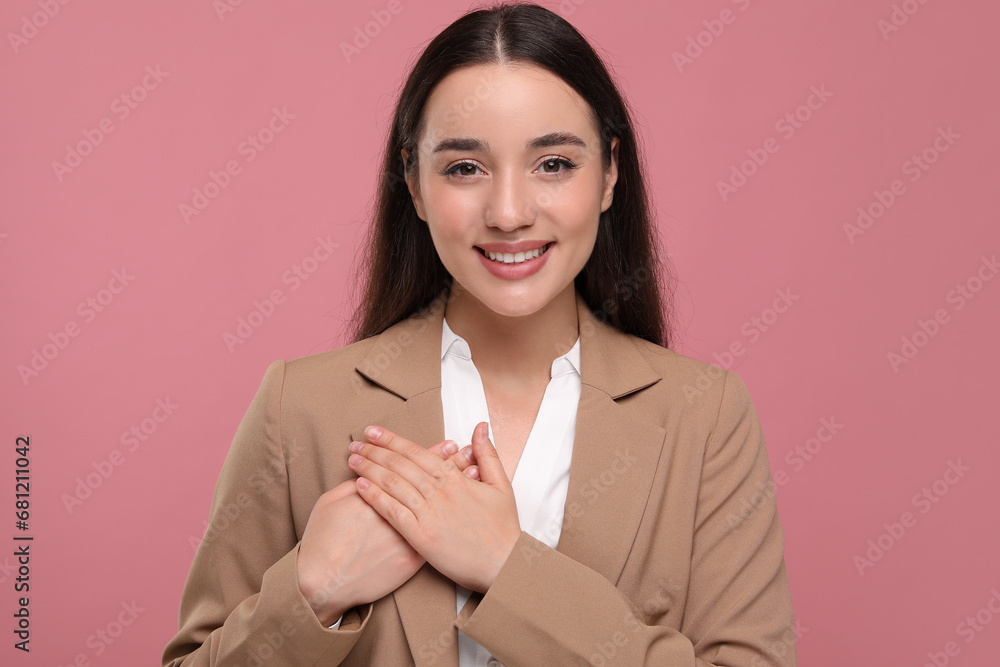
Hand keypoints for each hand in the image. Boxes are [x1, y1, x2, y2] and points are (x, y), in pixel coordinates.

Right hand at [296, 438, 478, 625]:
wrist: (324, 583)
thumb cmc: (321, 543)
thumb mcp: (329, 503)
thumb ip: (350, 485)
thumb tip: (365, 472)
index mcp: (377, 492)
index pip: (407, 467)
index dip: (427, 454)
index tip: (445, 444)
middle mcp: (395, 510)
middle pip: (427, 481)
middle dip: (447, 463)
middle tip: (462, 449)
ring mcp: (406, 534)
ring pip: (437, 503)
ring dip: (455, 484)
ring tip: (470, 468)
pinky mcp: (412, 557)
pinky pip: (438, 532)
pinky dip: (453, 515)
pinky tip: (466, 502)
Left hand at [349, 421, 520, 593]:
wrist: (505, 564)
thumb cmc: (504, 528)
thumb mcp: (501, 485)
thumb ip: (487, 454)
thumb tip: (480, 426)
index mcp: (455, 478)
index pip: (417, 452)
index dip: (392, 440)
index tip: (374, 432)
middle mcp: (440, 492)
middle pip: (400, 464)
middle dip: (374, 451)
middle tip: (355, 443)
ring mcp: (430, 514)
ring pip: (393, 484)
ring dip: (370, 469)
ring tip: (352, 460)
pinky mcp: (422, 537)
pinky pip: (393, 512)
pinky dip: (375, 497)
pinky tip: (360, 487)